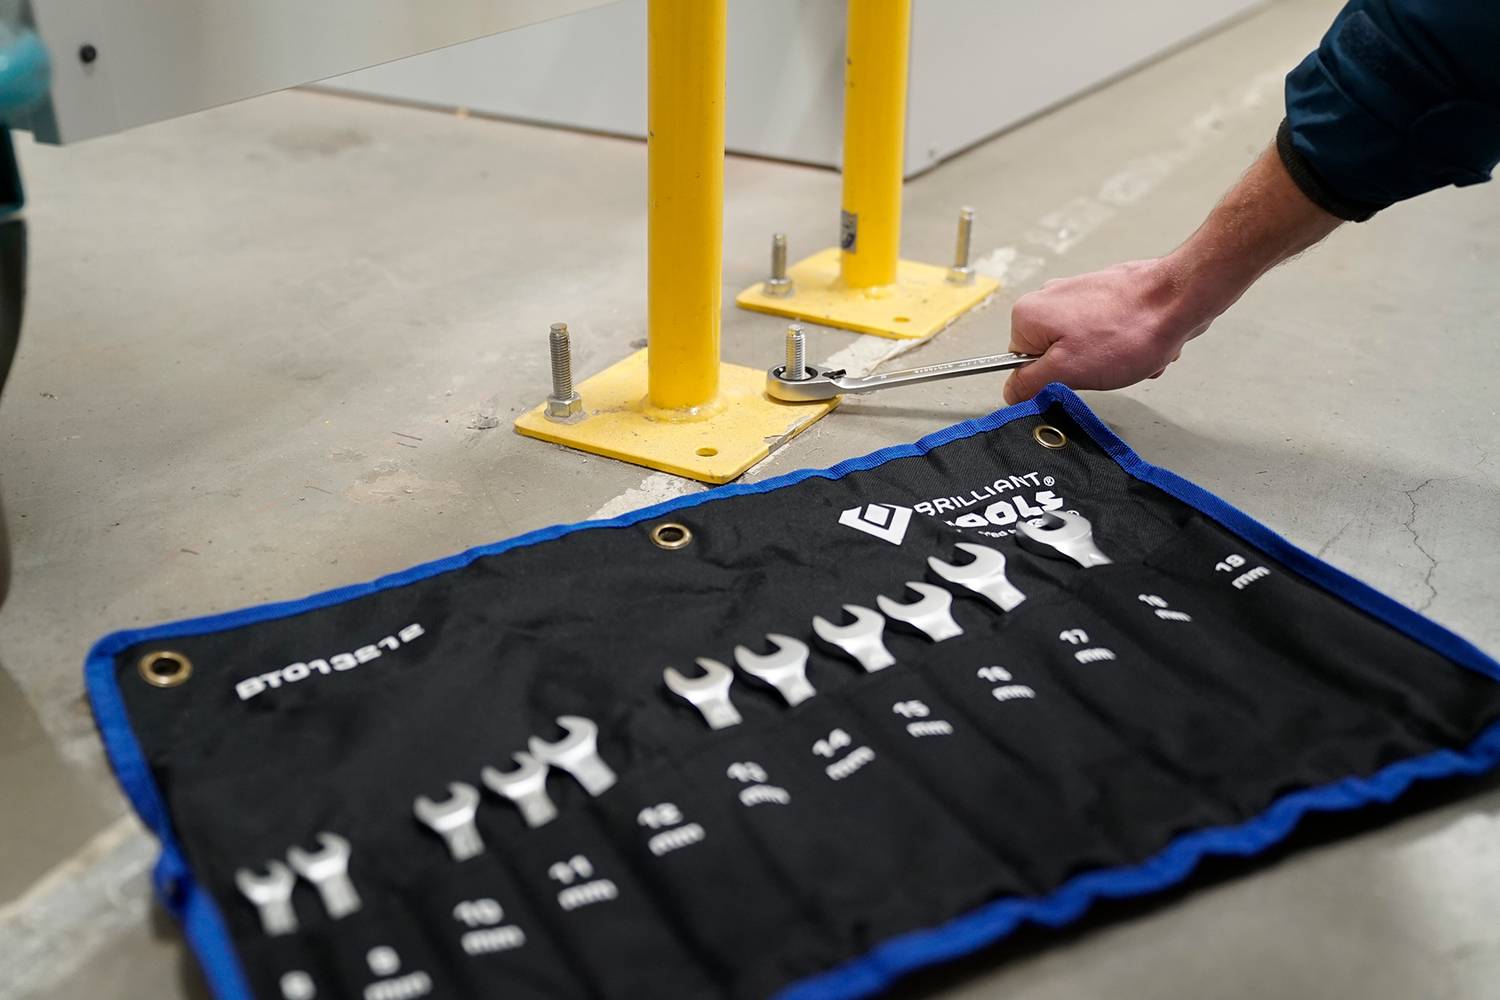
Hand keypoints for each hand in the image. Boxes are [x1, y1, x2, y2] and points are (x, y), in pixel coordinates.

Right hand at [1000, 142, 1341, 404]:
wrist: (1180, 297)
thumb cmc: (1131, 330)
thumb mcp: (1068, 372)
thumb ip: (1029, 385)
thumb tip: (1011, 393)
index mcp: (1028, 314)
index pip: (1022, 366)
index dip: (1052, 378)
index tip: (1076, 373)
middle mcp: (1048, 297)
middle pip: (1055, 356)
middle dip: (1086, 369)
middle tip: (1107, 365)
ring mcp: (1078, 294)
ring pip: (1085, 348)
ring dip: (1110, 360)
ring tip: (1129, 353)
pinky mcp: (1105, 295)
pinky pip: (1106, 335)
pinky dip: (1123, 345)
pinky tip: (1140, 344)